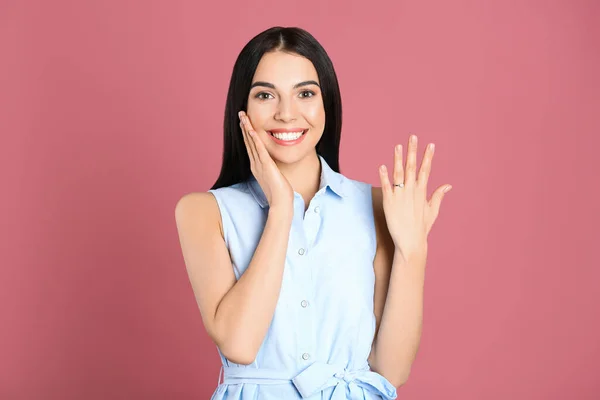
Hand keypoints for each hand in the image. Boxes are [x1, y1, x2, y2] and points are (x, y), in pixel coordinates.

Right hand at [239, 111, 293, 209]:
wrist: (280, 203)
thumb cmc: (280, 193)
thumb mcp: (275, 177)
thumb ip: (272, 170)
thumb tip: (274, 167)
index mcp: (257, 166)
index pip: (251, 146)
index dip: (247, 133)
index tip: (245, 122)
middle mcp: (255, 164)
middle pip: (248, 142)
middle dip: (244, 127)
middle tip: (241, 114)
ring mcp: (259, 164)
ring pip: (251, 143)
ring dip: (246, 128)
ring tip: (243, 116)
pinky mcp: (266, 165)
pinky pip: (259, 149)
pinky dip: (254, 138)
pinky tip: (251, 129)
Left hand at [378, 135, 451, 261]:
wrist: (410, 242)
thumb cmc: (422, 227)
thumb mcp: (433, 210)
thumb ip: (439, 195)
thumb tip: (448, 185)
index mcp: (422, 192)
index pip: (426, 170)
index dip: (428, 157)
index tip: (430, 144)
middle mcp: (412, 191)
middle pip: (412, 167)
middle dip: (413, 151)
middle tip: (413, 137)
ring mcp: (400, 196)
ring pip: (399, 174)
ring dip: (398, 159)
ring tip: (398, 146)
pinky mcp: (389, 202)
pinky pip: (386, 186)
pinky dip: (384, 176)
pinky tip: (382, 166)